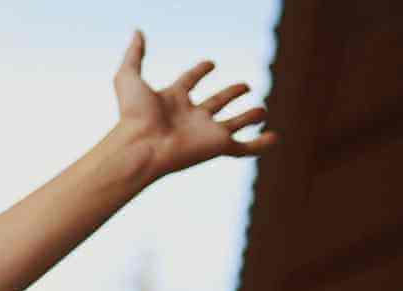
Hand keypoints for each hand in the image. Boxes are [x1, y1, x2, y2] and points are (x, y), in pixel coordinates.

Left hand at [110, 30, 274, 179]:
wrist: (141, 146)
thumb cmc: (132, 115)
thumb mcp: (129, 77)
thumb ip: (134, 54)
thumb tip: (137, 31)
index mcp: (172, 100)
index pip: (189, 82)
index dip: (199, 71)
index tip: (210, 63)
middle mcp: (190, 116)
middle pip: (215, 103)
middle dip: (230, 94)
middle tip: (244, 86)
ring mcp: (205, 132)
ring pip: (233, 124)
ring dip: (248, 117)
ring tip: (262, 110)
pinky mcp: (218, 146)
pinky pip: (245, 147)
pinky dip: (261, 144)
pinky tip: (274, 138)